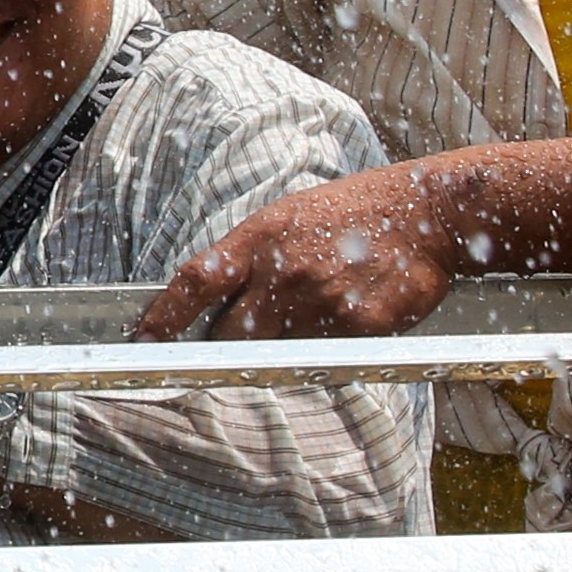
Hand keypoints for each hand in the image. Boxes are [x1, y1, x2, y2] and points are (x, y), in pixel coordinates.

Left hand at [130, 166, 465, 343]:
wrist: (429, 214)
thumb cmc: (357, 213)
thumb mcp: (291, 217)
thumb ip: (251, 256)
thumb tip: (211, 297)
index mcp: (261, 238)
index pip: (196, 281)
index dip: (163, 315)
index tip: (142, 339)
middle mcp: (284, 273)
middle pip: (229, 333)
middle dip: (223, 346)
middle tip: (235, 343)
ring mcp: (321, 303)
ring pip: (275, 352)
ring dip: (278, 348)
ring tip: (310, 318)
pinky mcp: (357, 328)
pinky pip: (323, 357)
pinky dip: (324, 350)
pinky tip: (346, 318)